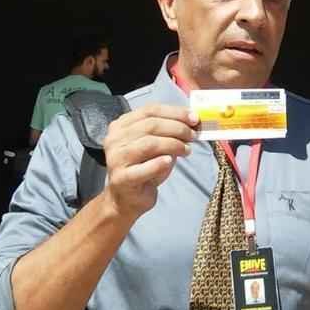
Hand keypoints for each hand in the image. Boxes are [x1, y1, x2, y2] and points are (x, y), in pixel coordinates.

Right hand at [101, 104, 199, 220]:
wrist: (127, 198)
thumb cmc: (144, 168)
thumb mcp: (156, 145)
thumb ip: (168, 131)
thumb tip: (192, 122)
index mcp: (121, 126)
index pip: (150, 110)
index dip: (175, 112)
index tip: (194, 118)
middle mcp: (114, 139)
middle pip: (150, 125)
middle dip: (177, 128)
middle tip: (193, 135)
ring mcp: (115, 158)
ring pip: (148, 143)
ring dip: (173, 144)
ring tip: (187, 150)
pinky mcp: (121, 178)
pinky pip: (143, 168)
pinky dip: (159, 163)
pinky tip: (169, 161)